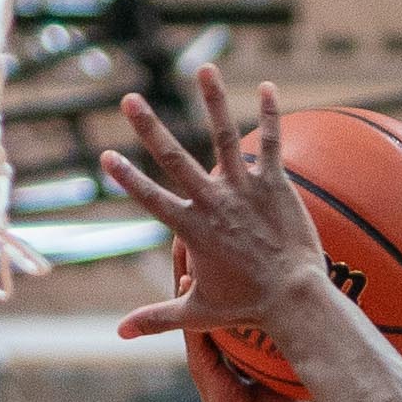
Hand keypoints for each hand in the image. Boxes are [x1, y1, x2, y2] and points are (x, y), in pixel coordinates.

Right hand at [99, 67, 334, 349]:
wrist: (295, 300)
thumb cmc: (247, 308)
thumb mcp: (197, 314)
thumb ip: (156, 317)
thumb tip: (119, 333)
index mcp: (191, 230)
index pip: (150, 199)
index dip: (126, 178)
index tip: (106, 156)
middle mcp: (213, 203)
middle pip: (174, 159)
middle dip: (149, 128)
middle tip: (129, 99)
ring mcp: (244, 190)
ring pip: (223, 137)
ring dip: (212, 100)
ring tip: (204, 68)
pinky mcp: (275, 185)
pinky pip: (271, 143)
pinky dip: (270, 114)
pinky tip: (268, 86)